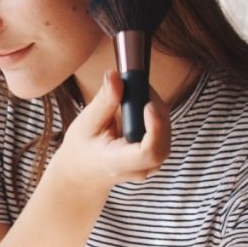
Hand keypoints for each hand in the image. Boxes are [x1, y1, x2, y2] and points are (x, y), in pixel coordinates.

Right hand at [55, 70, 170, 188]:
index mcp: (116, 163)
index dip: (155, 128)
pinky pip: (164, 136)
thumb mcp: (85, 123)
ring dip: (158, 111)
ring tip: (139, 93)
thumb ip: (104, 101)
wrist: (82, 171)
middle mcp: (137, 169)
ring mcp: (149, 167)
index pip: (148, 152)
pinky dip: (157, 117)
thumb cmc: (81, 148)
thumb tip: (114, 75)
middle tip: (141, 86)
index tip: (148, 105)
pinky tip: (143, 105)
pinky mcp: (155, 159)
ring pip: (166, 136)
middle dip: (156, 110)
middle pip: (161, 141)